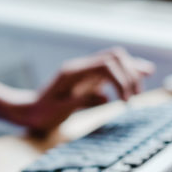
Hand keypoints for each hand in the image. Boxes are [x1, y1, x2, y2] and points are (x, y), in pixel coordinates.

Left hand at [9, 48, 153, 133]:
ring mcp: (85, 73)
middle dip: (130, 74)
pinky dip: (124, 78)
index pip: (106, 65)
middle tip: (135, 97)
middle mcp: (81, 68)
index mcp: (73, 72)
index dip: (121, 79)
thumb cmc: (41, 113)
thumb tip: (104, 97)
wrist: (29, 112)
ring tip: (142, 84)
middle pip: (115, 57)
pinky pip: (110, 74)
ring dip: (130, 73)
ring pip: (115, 63)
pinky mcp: (88, 81)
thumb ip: (80, 101)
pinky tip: (132, 87)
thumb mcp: (59, 110)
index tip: (126, 101)